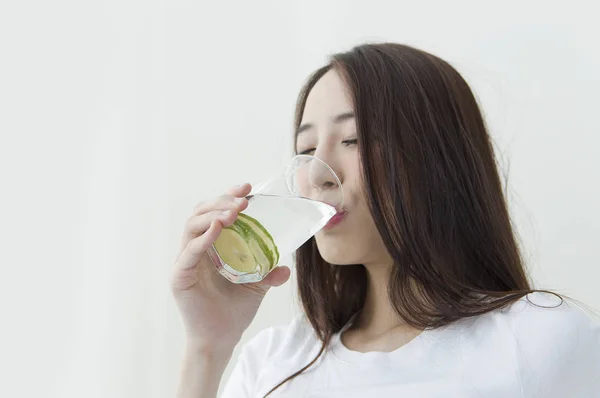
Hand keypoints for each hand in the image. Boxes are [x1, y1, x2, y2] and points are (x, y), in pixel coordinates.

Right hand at [171, 183, 289, 350]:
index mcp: (210, 246)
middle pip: (201, 213)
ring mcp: (185, 261)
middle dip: (222, 201)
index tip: (248, 188)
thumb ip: (269, 272)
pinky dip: (203, 238)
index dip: (227, 196)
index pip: (214, 212)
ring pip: (192, 226)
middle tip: (244, 199)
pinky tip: (218, 229)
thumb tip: (286, 267)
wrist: (222, 339)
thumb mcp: (257, 286)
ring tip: (235, 212)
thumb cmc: (234, 311)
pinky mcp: (179, 275)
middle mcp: (194, 249)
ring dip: (214, 214)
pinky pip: (189, 251)